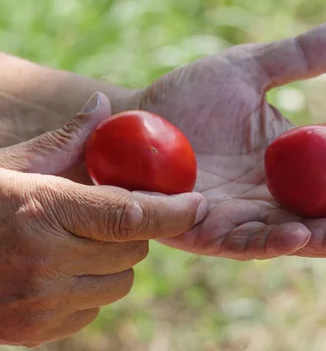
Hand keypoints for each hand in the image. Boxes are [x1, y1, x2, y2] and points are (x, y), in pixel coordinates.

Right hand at [0, 93, 205, 346]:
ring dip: (113, 262)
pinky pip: (90, 312)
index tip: (198, 204)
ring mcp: (37, 303)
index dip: (175, 211)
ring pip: (118, 285)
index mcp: (42, 209)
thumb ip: (67, 139)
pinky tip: (58, 271)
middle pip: (133, 251)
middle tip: (111, 215)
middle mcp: (44, 261)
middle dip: (134, 231)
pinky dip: (87, 292)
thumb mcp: (11, 161)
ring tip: (79, 242)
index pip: (132, 216)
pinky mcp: (31, 332)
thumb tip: (105, 106)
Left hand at [131, 20, 325, 259]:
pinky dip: (275, 241)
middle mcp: (277, 198)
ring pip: (299, 237)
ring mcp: (245, 218)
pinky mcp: (210, 233)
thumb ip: (298, 58)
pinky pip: (248, 242)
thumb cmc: (189, 98)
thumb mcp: (247, 70)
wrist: (133, 121)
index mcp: (294, 166)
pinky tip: (299, 233)